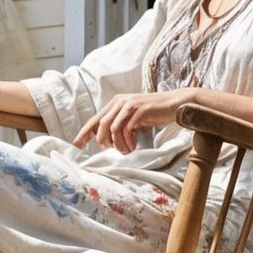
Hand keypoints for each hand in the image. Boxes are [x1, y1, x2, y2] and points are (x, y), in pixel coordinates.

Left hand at [73, 89, 195, 154]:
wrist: (175, 104)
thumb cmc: (154, 112)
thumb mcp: (134, 118)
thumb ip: (120, 124)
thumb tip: (105, 139)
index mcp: (116, 103)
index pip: (96, 119)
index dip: (85, 132)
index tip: (76, 144)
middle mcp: (120, 102)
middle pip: (101, 124)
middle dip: (100, 140)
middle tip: (107, 151)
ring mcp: (130, 104)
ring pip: (113, 128)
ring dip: (118, 144)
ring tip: (126, 151)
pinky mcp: (140, 110)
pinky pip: (127, 129)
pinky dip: (128, 141)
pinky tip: (134, 147)